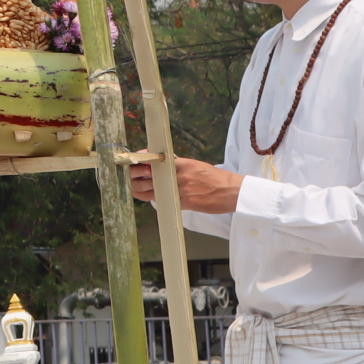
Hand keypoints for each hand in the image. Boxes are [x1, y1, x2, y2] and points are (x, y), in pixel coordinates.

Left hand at [129, 156, 244, 214]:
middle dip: (139, 178)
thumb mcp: (197, 166)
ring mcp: (184, 189)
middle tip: (130, 179)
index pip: (159, 161)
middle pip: (154, 177)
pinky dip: (159, 201)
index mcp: (184, 164)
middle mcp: (182, 175)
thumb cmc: (216, 178)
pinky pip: (168, 202)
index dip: (143, 162)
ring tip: (136, 190)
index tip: (134, 162)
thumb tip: (164, 168)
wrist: (233, 191)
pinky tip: (152, 199)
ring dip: (144, 191)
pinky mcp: (187, 202)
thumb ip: (180, 167)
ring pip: (157, 191)